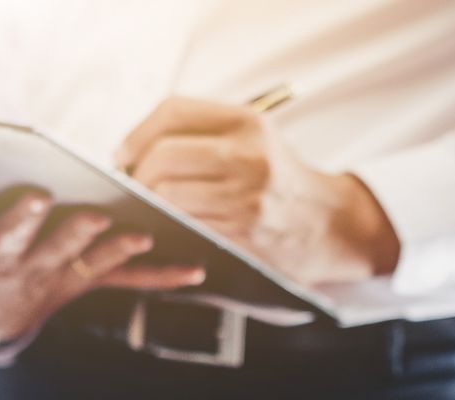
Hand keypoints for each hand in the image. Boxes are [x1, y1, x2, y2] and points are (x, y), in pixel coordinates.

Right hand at [0, 173, 205, 348]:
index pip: (10, 234)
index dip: (21, 218)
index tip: (35, 196)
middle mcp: (35, 269)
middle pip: (58, 249)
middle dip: (78, 233)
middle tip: (97, 215)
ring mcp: (67, 279)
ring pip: (98, 265)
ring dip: (122, 252)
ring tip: (147, 235)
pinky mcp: (92, 283)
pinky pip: (130, 282)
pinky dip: (163, 277)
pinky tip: (196, 270)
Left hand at [113, 97, 400, 285]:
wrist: (331, 225)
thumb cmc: (282, 181)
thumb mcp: (256, 138)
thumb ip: (205, 131)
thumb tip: (135, 148)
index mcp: (247, 122)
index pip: (173, 112)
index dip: (137, 133)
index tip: (123, 153)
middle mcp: (248, 154)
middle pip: (163, 156)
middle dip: (136, 175)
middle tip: (133, 188)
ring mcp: (245, 196)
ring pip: (167, 195)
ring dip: (147, 205)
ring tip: (148, 209)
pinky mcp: (243, 233)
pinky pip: (185, 226)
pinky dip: (167, 228)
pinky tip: (167, 229)